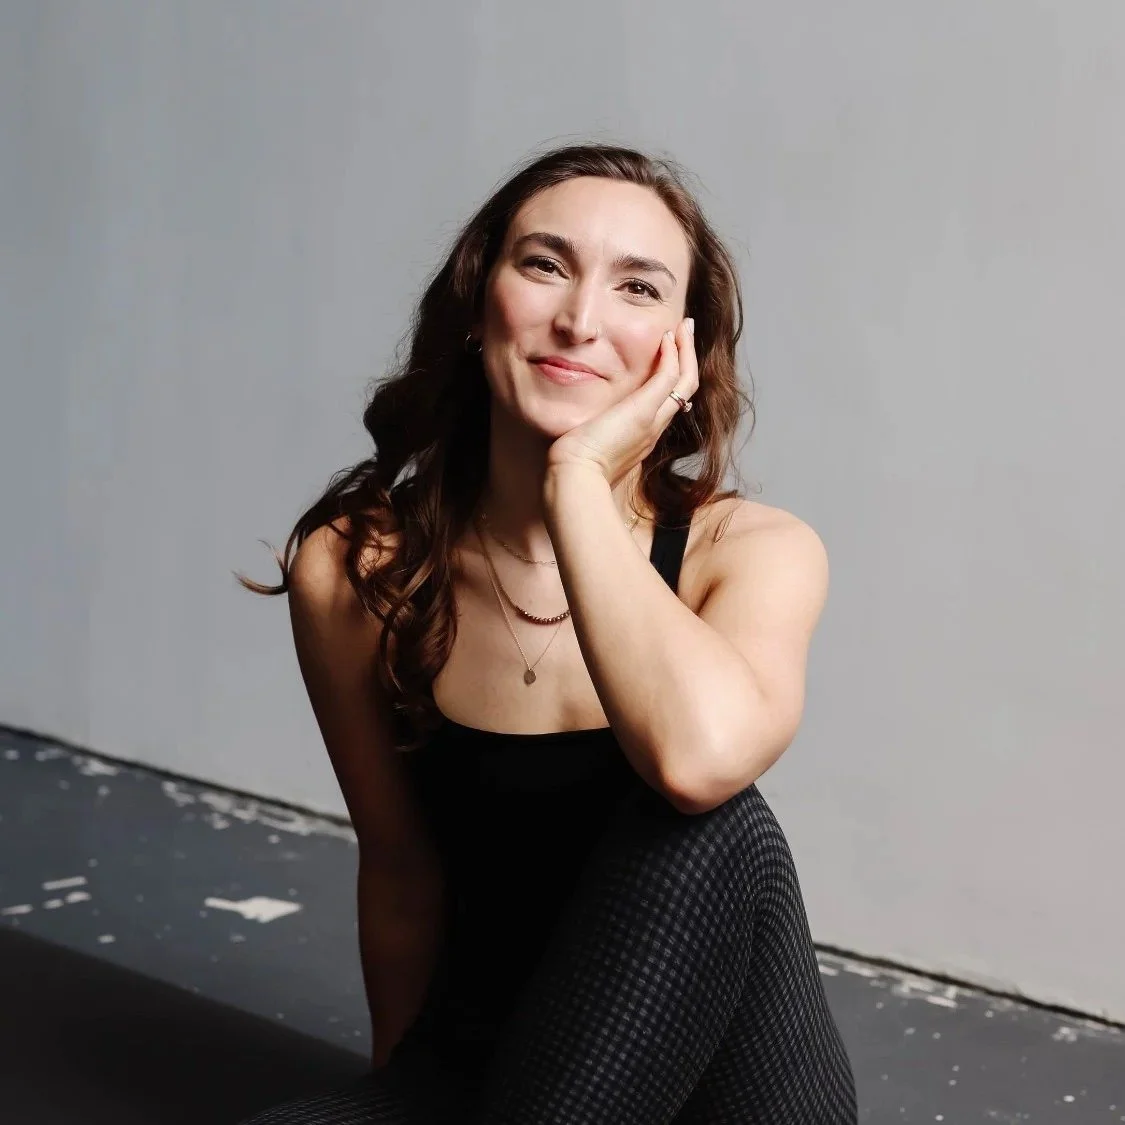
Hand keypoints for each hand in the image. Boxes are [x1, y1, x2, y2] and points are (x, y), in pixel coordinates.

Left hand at [545, 317, 697, 488]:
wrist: (575, 477)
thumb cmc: (574, 466)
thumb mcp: (587, 445)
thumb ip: (591, 432)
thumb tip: (579, 425)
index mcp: (641, 437)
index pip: (667, 403)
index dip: (672, 379)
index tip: (669, 356)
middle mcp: (654, 428)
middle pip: (684, 391)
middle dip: (687, 360)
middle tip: (685, 333)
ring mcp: (653, 420)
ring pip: (684, 381)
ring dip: (686, 350)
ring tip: (684, 327)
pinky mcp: (644, 411)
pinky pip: (669, 377)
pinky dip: (674, 355)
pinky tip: (667, 336)